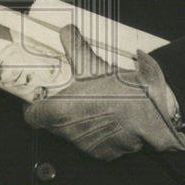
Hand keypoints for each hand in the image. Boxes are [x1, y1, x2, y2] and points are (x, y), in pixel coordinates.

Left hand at [22, 25, 180, 160]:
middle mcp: (69, 132)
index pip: (32, 116)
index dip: (33, 107)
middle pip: (52, 124)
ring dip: (78, 122)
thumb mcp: (93, 62)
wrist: (152, 110)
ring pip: (72, 134)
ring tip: (93, 105)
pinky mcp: (103, 154)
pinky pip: (92, 144)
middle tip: (71, 96)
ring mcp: (86, 145)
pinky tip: (107, 118)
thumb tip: (66, 31)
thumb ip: (74, 45)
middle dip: (59, 112)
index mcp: (60, 111)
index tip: (39, 99)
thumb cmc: (121, 90)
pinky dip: (96, 133)